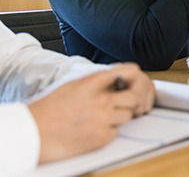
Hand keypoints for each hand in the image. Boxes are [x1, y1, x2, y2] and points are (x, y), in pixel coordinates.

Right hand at [28, 64, 153, 163]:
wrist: (32, 132)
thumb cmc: (49, 109)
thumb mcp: (74, 85)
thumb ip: (98, 81)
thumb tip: (120, 79)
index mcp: (93, 82)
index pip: (130, 71)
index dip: (136, 78)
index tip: (134, 83)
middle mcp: (101, 99)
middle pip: (134, 96)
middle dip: (130, 101)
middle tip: (121, 105)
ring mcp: (102, 119)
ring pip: (128, 115)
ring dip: (119, 117)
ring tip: (100, 118)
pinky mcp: (101, 137)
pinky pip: (117, 132)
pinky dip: (109, 132)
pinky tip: (93, 130)